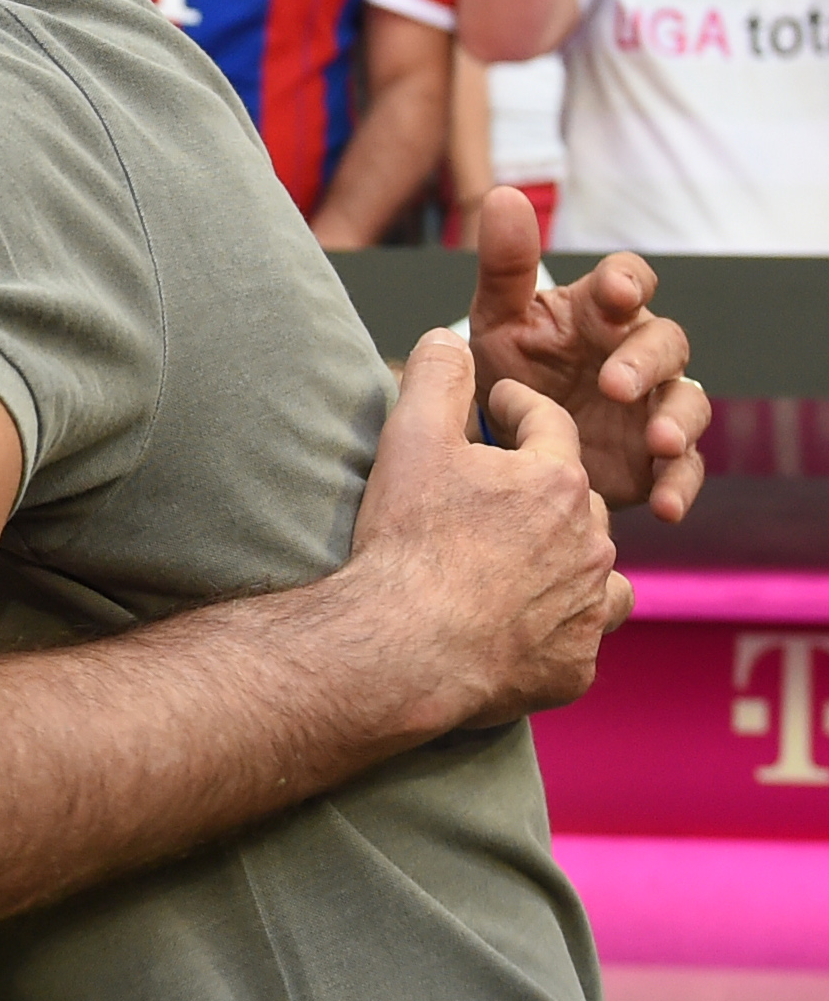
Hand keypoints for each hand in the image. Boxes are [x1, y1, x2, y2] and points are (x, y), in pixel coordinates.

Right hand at [346, 329, 628, 731]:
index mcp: (558, 481)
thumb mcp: (411, 438)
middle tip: (494, 489)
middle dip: (540, 486)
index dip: (517, 409)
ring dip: (562, 555)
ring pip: (592, 566)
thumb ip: (436, 376)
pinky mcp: (575, 662)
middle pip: (574, 497)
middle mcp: (591, 541)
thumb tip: (448, 338)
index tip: (497, 407)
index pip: (549, 424)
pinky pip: (579, 632)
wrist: (407, 646)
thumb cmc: (410, 541)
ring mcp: (587, 607)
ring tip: (517, 556)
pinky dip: (560, 622)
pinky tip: (523, 621)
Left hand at [467, 187, 709, 521]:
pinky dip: (680, 486)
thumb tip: (504, 194)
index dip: (626, 283)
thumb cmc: (506, 367)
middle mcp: (636, 352)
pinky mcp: (656, 458)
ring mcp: (653, 405)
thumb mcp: (497, 320)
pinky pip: (684, 469)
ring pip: (687, 404)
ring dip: (679, 421)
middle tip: (616, 384)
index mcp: (599, 312)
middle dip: (646, 361)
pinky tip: (664, 506)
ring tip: (659, 442)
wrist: (499, 446)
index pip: (629, 281)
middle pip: (665, 344)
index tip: (613, 293)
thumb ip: (505, 264)